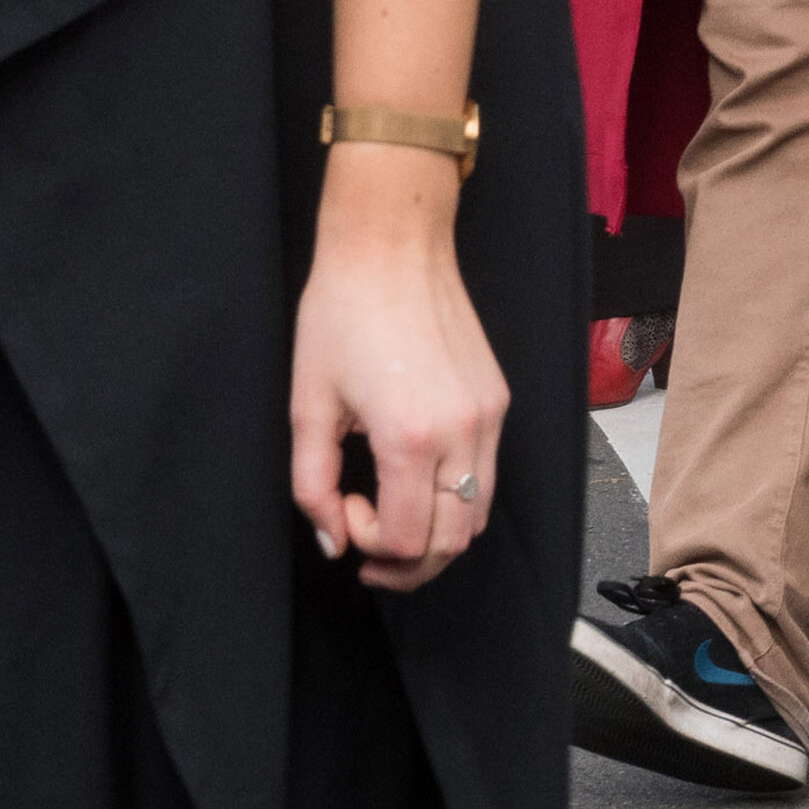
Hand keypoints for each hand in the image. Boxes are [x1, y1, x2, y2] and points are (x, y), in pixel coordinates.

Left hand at [291, 156, 506, 586]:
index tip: (340, 505)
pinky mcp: (499, 399)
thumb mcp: (309, 406)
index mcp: (410, 438)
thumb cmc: (340, 316)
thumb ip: (313, 486)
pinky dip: (457, 497)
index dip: (368, 545)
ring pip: (479, 515)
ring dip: (438, 534)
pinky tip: (418, 475)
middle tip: (367, 544)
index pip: (407, 540)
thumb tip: (332, 542)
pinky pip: (489, 474)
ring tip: (395, 517)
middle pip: (454, 543)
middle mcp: (463, 432)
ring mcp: (490, 415)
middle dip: (409, 562)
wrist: (392, 246)